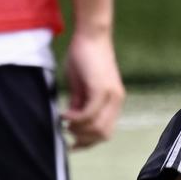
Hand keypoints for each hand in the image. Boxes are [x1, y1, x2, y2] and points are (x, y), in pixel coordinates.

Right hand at [61, 31, 122, 148]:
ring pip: (96, 128)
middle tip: (66, 131)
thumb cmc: (84, 57)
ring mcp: (111, 96)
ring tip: (64, 120)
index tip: (72, 145)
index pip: (105, 133)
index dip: (88, 143)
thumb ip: (80, 104)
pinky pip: (89, 114)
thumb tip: (73, 121)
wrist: (91, 34)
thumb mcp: (81, 87)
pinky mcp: (101, 89)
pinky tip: (64, 114)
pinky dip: (74, 118)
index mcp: (114, 101)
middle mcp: (116, 101)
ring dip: (77, 129)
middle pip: (102, 135)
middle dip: (82, 139)